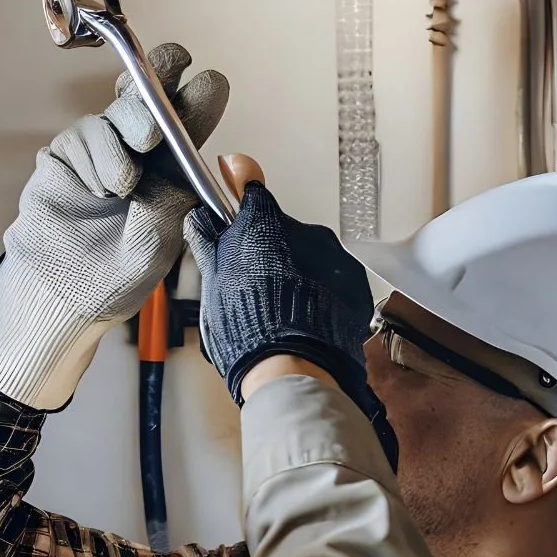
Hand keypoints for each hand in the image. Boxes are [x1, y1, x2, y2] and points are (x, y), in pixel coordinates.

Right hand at [0, 43, 228, 409]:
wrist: (66, 292)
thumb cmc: (118, 274)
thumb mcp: (159, 239)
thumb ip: (172, 195)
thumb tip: (191, 152)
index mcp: (175, 169)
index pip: (192, 120)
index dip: (201, 96)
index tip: (210, 83)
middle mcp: (141, 151)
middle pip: (152, 94)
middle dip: (160, 81)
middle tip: (163, 102)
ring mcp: (104, 146)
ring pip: (120, 111)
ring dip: (127, 135)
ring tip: (124, 184)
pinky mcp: (69, 151)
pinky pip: (85, 134)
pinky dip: (95, 158)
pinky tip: (97, 190)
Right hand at [183, 155, 377, 410]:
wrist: (293, 367)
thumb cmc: (248, 326)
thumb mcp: (213, 281)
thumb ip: (209, 239)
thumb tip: (201, 218)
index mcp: (265, 224)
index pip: (251, 189)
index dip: (240, 191)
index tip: (234, 190)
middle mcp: (304, 231)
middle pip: (282, 231)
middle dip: (270, 251)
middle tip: (254, 284)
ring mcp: (334, 257)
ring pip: (310, 256)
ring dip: (298, 273)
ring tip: (282, 309)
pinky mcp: (355, 284)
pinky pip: (334, 280)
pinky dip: (322, 293)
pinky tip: (306, 318)